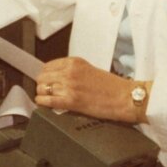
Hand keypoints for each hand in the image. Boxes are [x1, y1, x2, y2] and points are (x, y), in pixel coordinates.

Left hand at [34, 56, 150, 123]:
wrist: (124, 97)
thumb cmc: (111, 86)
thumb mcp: (89, 70)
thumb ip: (72, 71)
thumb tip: (56, 77)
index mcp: (74, 62)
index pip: (47, 66)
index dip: (45, 75)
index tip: (45, 80)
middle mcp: (70, 72)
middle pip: (42, 77)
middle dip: (41, 84)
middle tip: (44, 90)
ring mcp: (70, 86)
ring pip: (42, 88)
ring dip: (41, 94)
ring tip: (45, 98)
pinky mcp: (71, 101)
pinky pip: (48, 100)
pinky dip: (42, 102)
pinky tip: (43, 103)